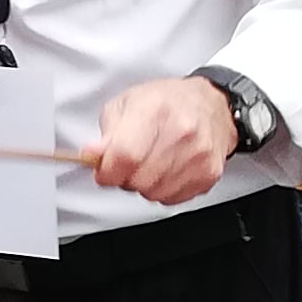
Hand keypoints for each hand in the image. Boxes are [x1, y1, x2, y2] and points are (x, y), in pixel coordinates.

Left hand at [90, 74, 236, 204]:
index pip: (124, 156)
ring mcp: (197, 155)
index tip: (103, 170)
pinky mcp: (209, 173)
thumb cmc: (167, 102)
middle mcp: (180, 132)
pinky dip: (164, 189)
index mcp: (154, 110)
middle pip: (138, 179)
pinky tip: (167, 168)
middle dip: (124, 177)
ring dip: (144, 185)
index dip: (107, 170)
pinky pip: (172, 198)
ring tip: (150, 162)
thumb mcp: (126, 104)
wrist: (211, 105)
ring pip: (154, 193)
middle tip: (129, 163)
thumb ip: (106, 133)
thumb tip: (90, 156)